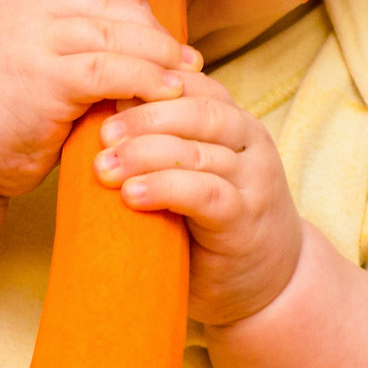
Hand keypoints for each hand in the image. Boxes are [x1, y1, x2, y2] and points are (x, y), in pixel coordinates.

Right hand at [0, 0, 198, 201]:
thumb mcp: (31, 62)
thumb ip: (71, 45)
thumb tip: (142, 49)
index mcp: (25, 0)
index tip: (151, 23)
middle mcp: (28, 9)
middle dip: (155, 29)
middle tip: (184, 58)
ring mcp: (33, 40)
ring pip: (114, 31)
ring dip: (159, 53)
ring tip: (186, 75)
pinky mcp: (43, 78)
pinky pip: (109, 68)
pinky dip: (146, 78)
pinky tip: (166, 93)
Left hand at [98, 68, 305, 325]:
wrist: (266, 282)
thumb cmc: (214, 222)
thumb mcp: (193, 172)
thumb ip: (165, 145)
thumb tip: (101, 117)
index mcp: (235, 124)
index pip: (195, 86)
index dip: (152, 85)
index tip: (109, 93)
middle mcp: (250, 145)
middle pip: (199, 112)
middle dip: (145, 118)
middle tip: (102, 133)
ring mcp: (254, 182)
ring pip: (200, 153)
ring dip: (146, 155)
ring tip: (105, 168)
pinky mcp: (245, 220)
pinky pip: (207, 195)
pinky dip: (167, 189)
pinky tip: (133, 195)